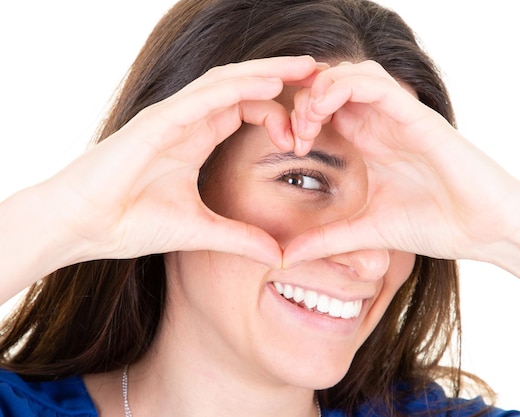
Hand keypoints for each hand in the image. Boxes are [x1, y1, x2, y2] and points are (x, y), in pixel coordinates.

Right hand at [39, 56, 319, 267]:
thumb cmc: (129, 223)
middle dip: (284, 79)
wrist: (81, 227)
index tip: (308, 132)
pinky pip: (204, 97)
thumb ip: (241, 239)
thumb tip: (280, 257)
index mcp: (198, 138)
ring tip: (307, 68)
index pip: (247, 110)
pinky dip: (238, 87)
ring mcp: (173, 117)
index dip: (280, 115)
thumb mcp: (199, 231)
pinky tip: (269, 83)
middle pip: (244, 87)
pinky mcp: (157, 122)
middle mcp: (189, 120)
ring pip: (228, 82)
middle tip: (325, 77)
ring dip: (268, 72)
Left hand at [283, 60, 519, 264]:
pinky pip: (375, 83)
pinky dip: (343, 86)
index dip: (298, 117)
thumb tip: (285, 258)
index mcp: (368, 143)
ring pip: (350, 73)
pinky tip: (325, 110)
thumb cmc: (435, 225)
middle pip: (332, 84)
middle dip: (303, 98)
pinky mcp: (417, 116)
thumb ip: (326, 240)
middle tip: (294, 131)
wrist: (486, 230)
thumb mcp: (366, 232)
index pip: (324, 109)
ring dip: (320, 88)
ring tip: (308, 120)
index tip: (289, 146)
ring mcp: (399, 116)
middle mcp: (381, 124)